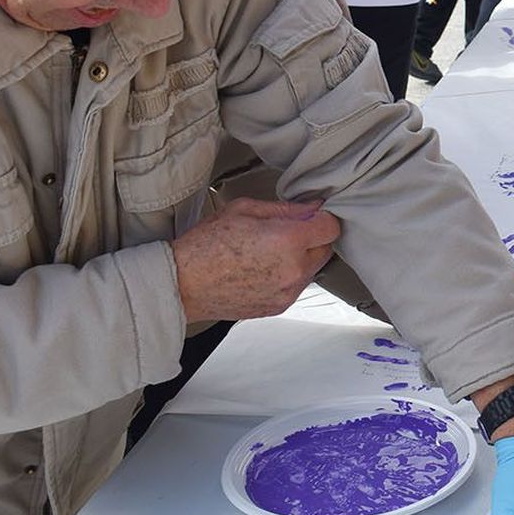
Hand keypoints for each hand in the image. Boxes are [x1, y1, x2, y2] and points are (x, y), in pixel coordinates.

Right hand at [170, 199, 338, 321]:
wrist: (182, 285)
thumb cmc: (205, 246)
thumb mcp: (244, 210)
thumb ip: (284, 209)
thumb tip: (311, 208)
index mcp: (287, 240)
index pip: (331, 227)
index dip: (321, 218)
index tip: (311, 216)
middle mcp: (293, 269)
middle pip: (326, 249)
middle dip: (312, 238)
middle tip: (285, 232)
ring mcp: (287, 292)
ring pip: (313, 268)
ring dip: (302, 258)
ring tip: (269, 251)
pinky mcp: (279, 306)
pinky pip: (297, 286)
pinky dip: (289, 276)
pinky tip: (264, 268)